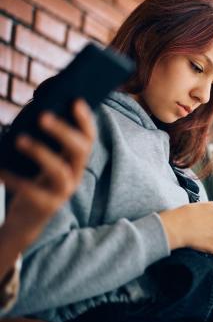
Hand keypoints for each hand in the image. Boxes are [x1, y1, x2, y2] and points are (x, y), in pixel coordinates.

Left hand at [1, 100, 95, 244]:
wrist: (25, 221)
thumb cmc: (31, 182)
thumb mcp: (41, 161)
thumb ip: (44, 141)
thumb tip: (35, 110)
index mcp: (74, 161)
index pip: (88, 138)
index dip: (85, 120)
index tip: (76, 101)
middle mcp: (75, 175)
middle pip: (79, 150)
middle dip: (63, 131)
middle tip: (43, 115)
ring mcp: (63, 192)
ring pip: (59, 170)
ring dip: (40, 152)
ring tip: (19, 139)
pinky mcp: (46, 206)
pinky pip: (31, 190)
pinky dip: (14, 178)